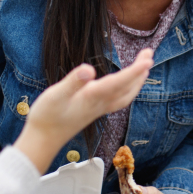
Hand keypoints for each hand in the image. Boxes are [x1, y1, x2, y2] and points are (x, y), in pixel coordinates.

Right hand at [14, 48, 153, 172]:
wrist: (43, 139)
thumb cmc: (47, 117)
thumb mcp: (56, 95)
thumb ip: (72, 82)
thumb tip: (88, 69)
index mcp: (93, 97)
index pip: (119, 81)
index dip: (135, 70)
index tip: (148, 58)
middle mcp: (99, 103)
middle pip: (127, 87)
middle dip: (140, 71)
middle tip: (149, 53)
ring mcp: (98, 109)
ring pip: (125, 95)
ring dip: (137, 81)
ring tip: (144, 67)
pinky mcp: (94, 111)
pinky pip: (118, 100)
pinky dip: (127, 91)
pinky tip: (125, 86)